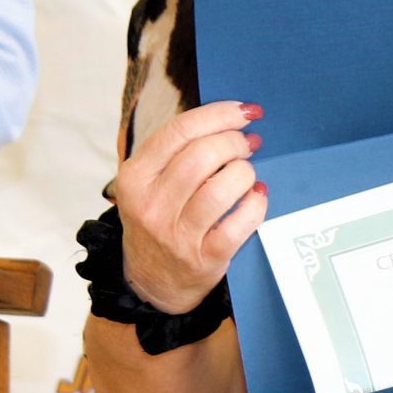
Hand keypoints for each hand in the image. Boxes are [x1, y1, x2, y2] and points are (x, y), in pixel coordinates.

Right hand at [115, 101, 266, 315]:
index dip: (218, 114)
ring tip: (246, 173)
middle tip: (248, 144)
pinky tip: (257, 196)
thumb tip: (233, 118)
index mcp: (135, 177)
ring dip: (244, 173)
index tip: (244, 111)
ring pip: (221, 189)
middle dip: (234, 142)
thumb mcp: (150, 183)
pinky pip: (239, 223)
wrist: (152, 281)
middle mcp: (151, 206)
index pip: (179, 131)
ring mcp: (176, 235)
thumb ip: (179, 150)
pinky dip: (256, 204)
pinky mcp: (203, 259)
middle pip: (202, 156)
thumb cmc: (159, 219)